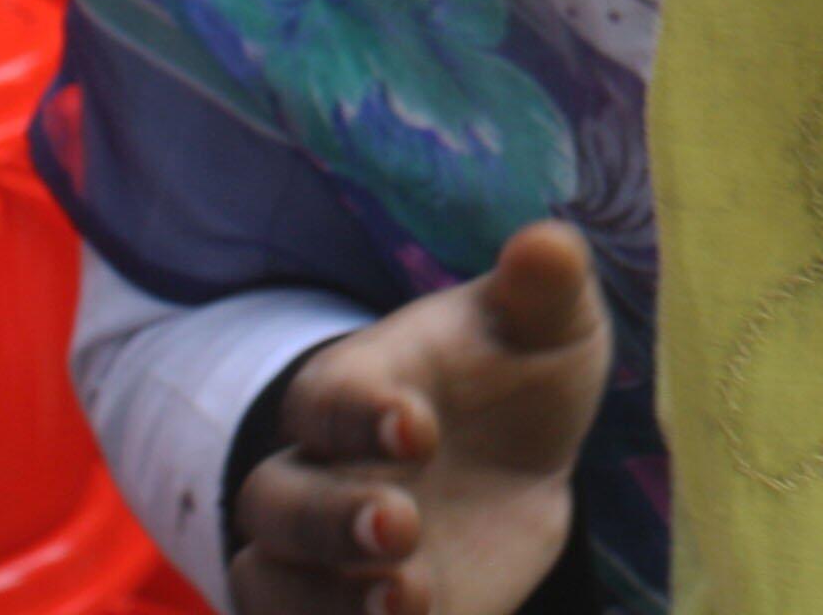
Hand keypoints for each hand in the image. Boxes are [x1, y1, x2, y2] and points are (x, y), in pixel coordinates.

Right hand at [232, 222, 613, 614]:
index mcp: (351, 389)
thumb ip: (542, 288)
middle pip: (278, 503)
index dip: (360, 413)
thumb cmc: (515, 372)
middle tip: (399, 523)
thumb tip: (548, 243)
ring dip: (326, 600)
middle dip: (330, 519)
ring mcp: (325, 560)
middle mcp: (318, 477)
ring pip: (274, 586)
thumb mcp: (542, 324)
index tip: (419, 426)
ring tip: (408, 603)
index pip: (327, 399)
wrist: (515, 459)